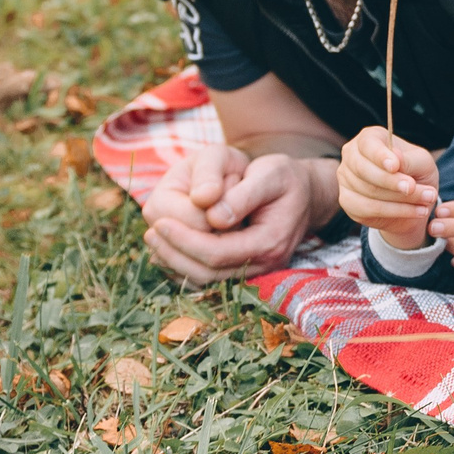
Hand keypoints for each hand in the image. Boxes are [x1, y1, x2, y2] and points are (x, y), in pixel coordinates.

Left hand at [140, 146, 329, 282]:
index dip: (185, 240)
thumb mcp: (271, 173)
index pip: (218, 253)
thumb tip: (213, 215)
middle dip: (174, 254)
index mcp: (271, 242)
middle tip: (150, 230)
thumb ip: (244, 193)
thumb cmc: (285, 178)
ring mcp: (253, 270)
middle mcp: (263, 264)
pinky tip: (164, 248)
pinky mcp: (242, 268)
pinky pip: (207, 276)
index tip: (158, 222)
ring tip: (153, 237)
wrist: (304, 193)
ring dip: (174, 262)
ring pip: (205, 280)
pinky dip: (182, 266)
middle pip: (208, 273)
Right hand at [338, 126, 440, 245]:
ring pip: (369, 191)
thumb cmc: (416, 172)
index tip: (395, 166)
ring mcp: (346, 178)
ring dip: (400, 200)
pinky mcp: (348, 201)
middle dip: (393, 183)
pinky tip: (415, 212)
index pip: (368, 144)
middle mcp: (352, 155)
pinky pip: (367, 209)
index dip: (380, 155)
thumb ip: (409, 160)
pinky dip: (394, 212)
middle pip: (364, 170)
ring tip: (426, 202)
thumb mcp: (422, 162)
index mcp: (369, 138)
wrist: (413, 199)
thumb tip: (395, 158)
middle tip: (417, 189)